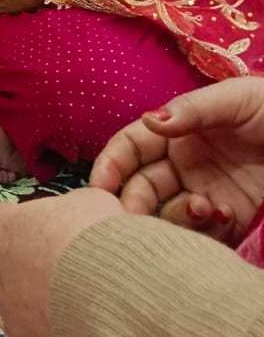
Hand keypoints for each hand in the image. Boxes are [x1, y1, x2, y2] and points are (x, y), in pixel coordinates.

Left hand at [0, 191, 122, 336]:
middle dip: (39, 265)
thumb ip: (71, 209)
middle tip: (73, 266)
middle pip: (13, 263)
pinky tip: (88, 328)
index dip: (31, 223)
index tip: (51, 228)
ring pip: (25, 303)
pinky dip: (61, 333)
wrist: (116, 297)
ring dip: (49, 301)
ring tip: (85, 299)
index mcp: (3, 227)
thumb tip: (77, 217)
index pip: (5, 219)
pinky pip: (43, 336)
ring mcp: (10, 313)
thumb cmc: (97, 241)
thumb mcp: (89, 201)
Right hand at [89, 76, 263, 243]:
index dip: (112, 163)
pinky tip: (221, 217)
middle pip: (141, 186)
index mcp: (178, 131)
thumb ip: (193, 111)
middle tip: (135, 215)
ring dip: (172, 218)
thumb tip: (149, 121)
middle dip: (133, 201)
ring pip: (167, 215)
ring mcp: (207, 194)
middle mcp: (185, 165)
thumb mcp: (236, 99)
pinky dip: (201, 234)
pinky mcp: (232, 221)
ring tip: (202, 209)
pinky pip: (202, 236)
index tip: (100, 185)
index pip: (131, 146)